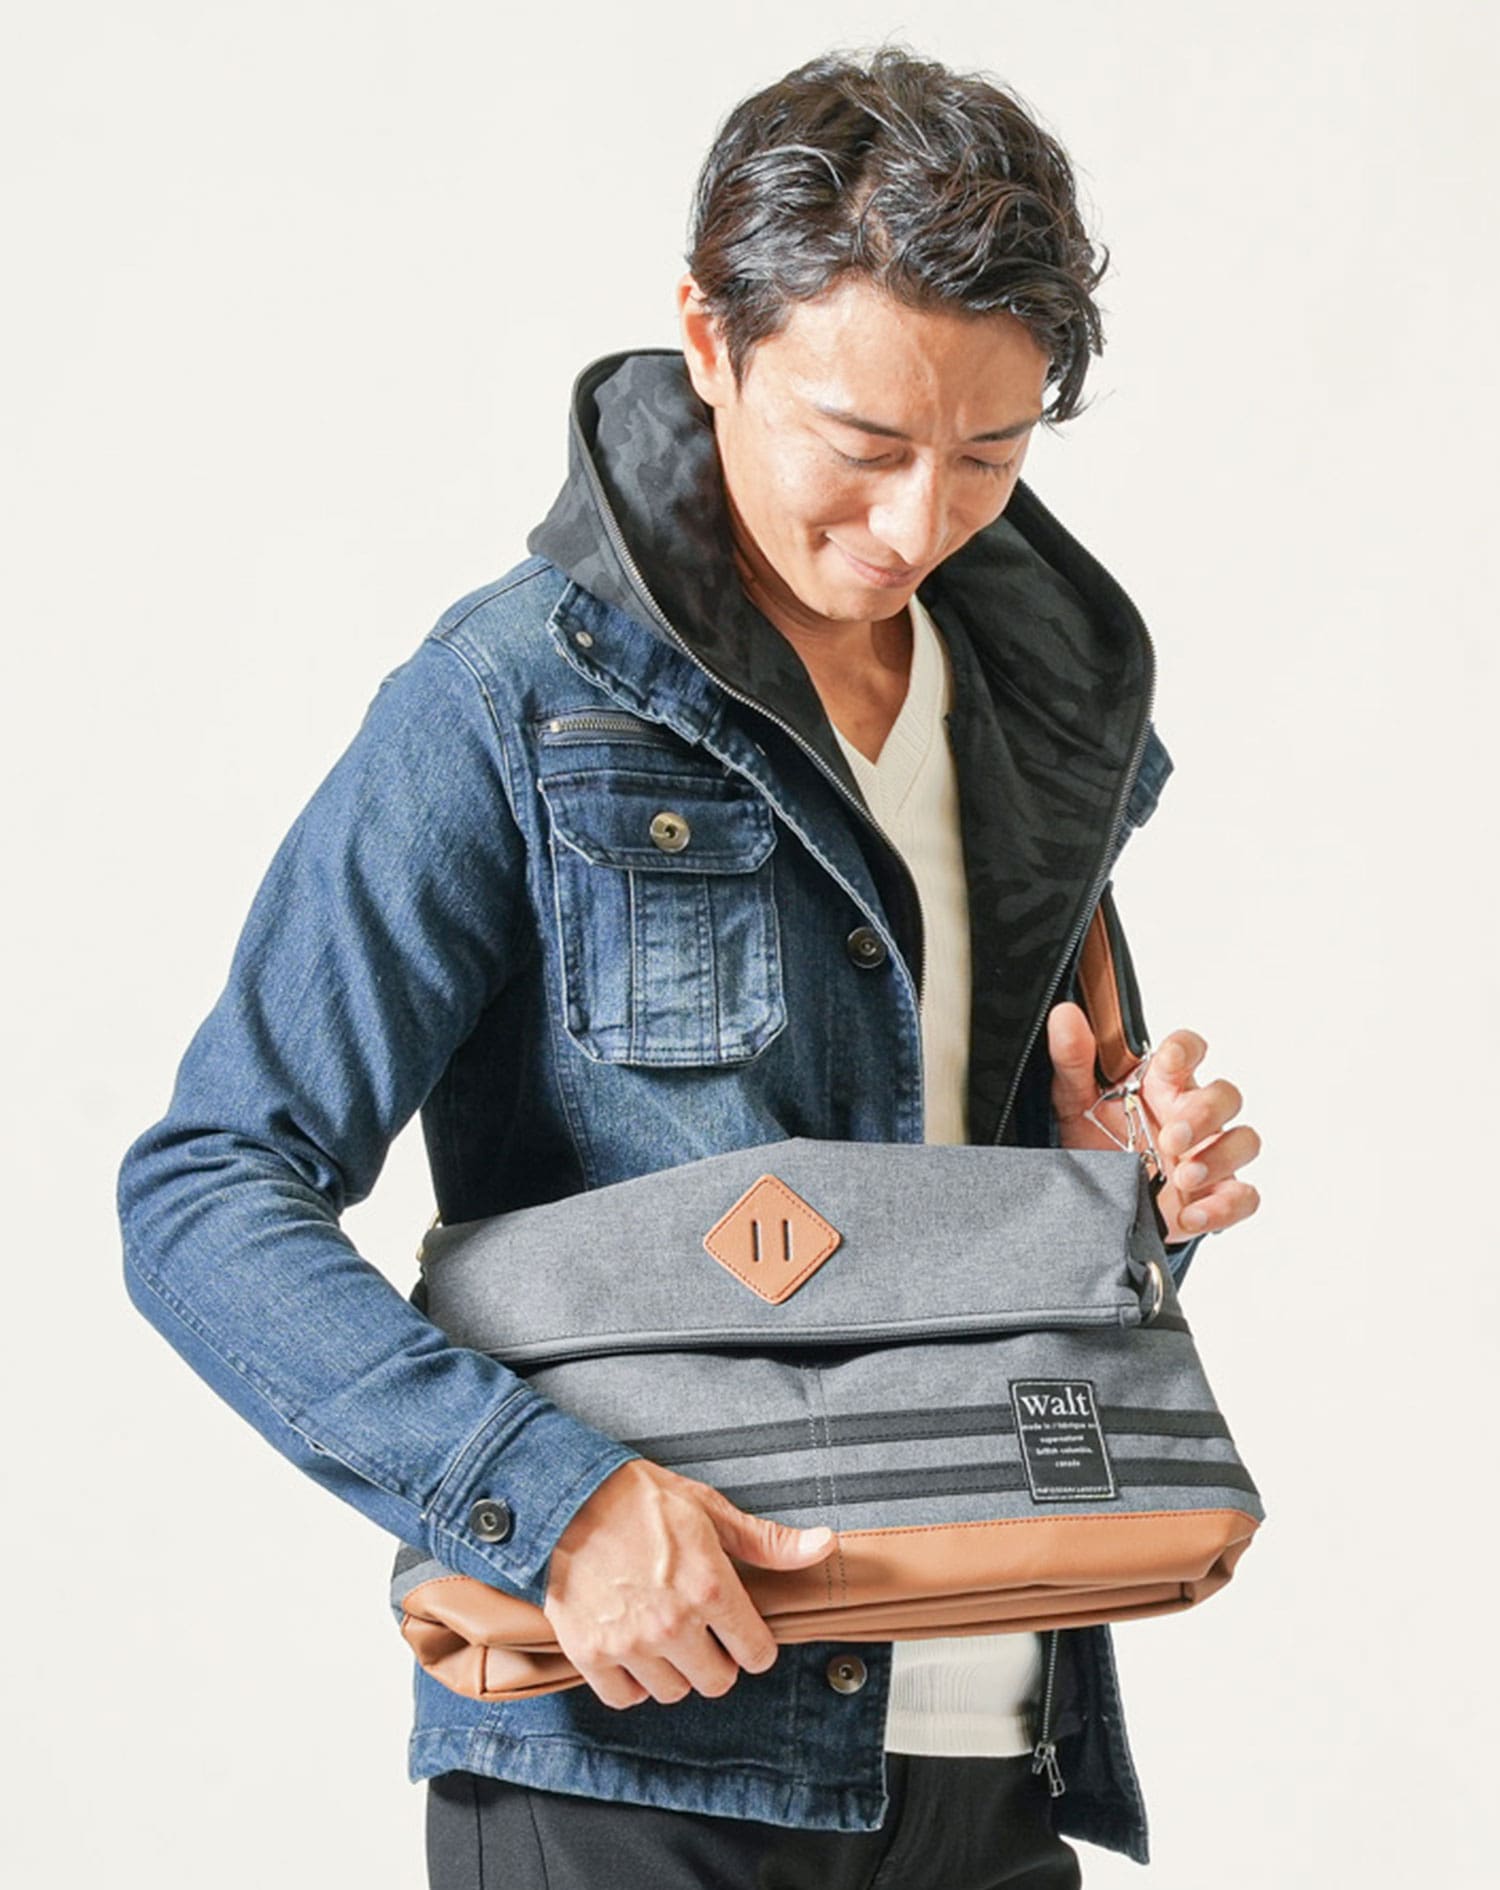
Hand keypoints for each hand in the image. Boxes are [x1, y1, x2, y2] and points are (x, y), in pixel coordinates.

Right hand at [539, 1457, 837, 1709]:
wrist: (564, 1496)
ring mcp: (630, 1643)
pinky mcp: (590, 1654)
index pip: (756, 1653)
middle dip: (716, 1659)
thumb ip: (767, 1541)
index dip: (753, 1643)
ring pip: (673, 1692)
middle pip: (717, 1681)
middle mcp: (673, 1624)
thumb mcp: (709, 1508)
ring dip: (673, 1669)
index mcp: (709, 1586)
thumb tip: (824, 1545)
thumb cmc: (638, 1498)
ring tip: (661, 1631)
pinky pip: (626, 1698)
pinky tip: (632, 1646)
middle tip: (699, 1629)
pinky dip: (632, 1681)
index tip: (740, 1630)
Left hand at [1046, 1003, 1261, 1243]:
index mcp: (1162, 1084)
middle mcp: (1192, 1115)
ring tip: (1182, 1177)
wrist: (1094, 1203)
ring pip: (1245, 1140)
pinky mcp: (1214, 1197)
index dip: (1186, 1049)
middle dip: (1204, 1114)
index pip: (1189, 1050)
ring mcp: (1209, 1155)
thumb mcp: (1074, 1102)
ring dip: (1219, 1158)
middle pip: (1226, 1096)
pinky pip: (1244, 1196)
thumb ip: (1072, 1060)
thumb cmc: (1094, 1141)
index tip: (1169, 1061)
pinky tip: (1191, 1214)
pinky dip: (1224, 1206)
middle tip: (1169, 1138)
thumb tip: (1065, 1015)